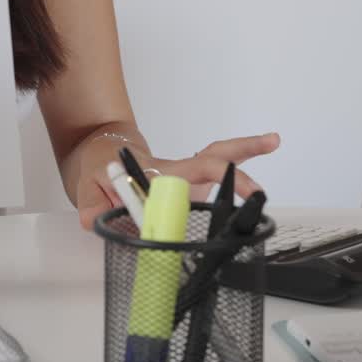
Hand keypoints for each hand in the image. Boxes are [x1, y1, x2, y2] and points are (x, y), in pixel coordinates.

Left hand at [77, 132, 280, 230]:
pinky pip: (217, 172)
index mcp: (154, 175)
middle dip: (232, 168)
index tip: (194, 212)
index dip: (176, 197)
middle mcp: (176, 171)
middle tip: (256, 186)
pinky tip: (262, 159)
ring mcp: (186, 175)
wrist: (102, 155)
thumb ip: (91, 206)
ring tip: (272, 140)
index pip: (173, 181)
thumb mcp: (88, 188)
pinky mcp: (190, 181)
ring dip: (245, 150)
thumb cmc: (99, 170)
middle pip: (208, 159)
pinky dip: (239, 166)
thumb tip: (93, 221)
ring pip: (217, 158)